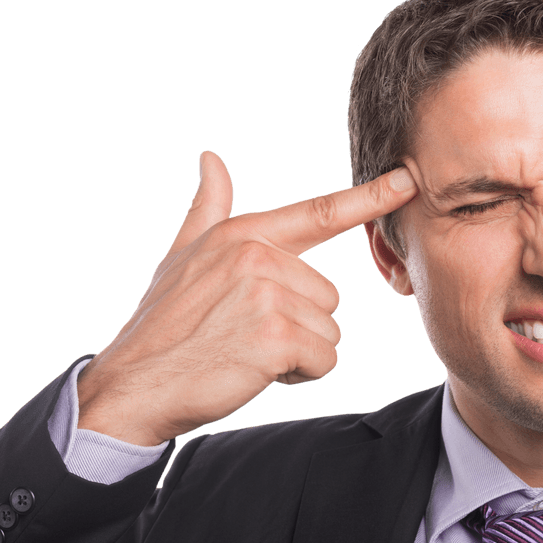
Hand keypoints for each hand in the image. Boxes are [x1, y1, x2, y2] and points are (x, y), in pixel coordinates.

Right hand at [76, 151, 416, 445]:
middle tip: (245, 333)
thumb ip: (209, 208)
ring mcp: (266, 294)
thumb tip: (211, 159)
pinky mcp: (274, 336)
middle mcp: (257, 255)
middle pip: (328, 296)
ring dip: (297, 352)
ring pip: (329, 330)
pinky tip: (255, 371)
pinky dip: (298, 374)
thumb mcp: (183, 256)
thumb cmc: (164, 323)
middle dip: (297, 324)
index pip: (319, 212)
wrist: (134, 383)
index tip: (409, 179)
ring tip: (245, 350)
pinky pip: (324, 359)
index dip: (370, 197)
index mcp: (243, 234)